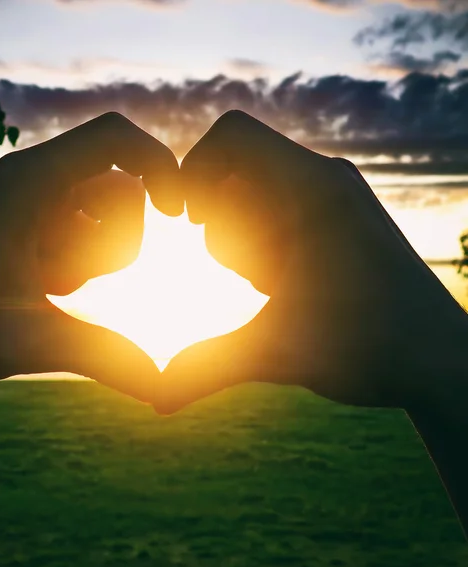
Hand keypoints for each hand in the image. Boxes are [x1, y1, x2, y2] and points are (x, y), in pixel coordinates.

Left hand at [0, 112, 180, 400]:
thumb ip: (102, 356)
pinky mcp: (38, 228)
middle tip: (64, 283)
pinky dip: (85, 264)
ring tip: (47, 286)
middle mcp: (35, 182)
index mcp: (29, 182)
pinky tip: (44, 287)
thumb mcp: (29, 341)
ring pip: (110, 219)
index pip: (113, 137)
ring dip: (98, 259)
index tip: (178, 214)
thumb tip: (162, 387)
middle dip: (117, 246)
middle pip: (124, 193)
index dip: (160, 163)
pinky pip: (90, 235)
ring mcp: (38, 206)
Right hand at [156, 110, 467, 412]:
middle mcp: (326, 179)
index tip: (187, 221)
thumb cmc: (371, 349)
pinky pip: (281, 204)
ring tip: (266, 282)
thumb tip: (155, 403)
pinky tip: (281, 282)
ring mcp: (337, 196)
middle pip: (236, 167)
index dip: (193, 170)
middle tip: (245, 273)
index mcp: (310, 191)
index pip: (232, 135)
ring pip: (257, 187)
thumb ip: (208, 369)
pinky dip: (263, 236)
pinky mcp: (342, 216)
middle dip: (218, 219)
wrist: (442, 360)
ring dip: (241, 231)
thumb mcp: (277, 354)